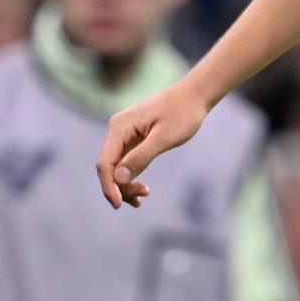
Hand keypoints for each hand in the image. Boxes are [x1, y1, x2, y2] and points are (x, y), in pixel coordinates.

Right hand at [96, 81, 207, 208]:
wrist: (194, 96)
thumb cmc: (182, 113)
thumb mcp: (164, 138)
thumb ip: (141, 157)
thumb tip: (118, 178)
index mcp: (120, 127)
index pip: (105, 163)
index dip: (108, 186)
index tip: (117, 204)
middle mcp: (117, 130)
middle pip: (108, 167)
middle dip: (120, 187)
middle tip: (141, 199)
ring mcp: (124, 134)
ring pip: (116, 167)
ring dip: (125, 184)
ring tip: (144, 196)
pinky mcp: (133, 138)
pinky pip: (125, 162)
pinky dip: (131, 176)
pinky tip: (140, 190)